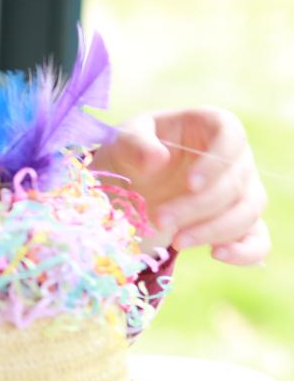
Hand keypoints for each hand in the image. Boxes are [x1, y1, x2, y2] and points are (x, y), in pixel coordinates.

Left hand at [92, 108, 268, 265]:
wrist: (130, 183)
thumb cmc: (132, 153)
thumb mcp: (123, 142)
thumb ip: (134, 144)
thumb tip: (157, 158)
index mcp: (210, 126)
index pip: (231, 137)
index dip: (216, 162)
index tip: (190, 184)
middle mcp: (236, 157)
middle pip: (235, 182)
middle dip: (198, 206)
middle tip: (158, 220)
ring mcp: (242, 191)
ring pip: (247, 212)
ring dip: (213, 230)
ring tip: (176, 242)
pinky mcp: (240, 222)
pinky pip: (258, 240)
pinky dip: (246, 251)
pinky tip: (216, 255)